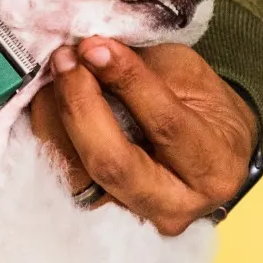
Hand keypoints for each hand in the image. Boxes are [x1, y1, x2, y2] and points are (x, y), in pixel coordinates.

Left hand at [30, 39, 258, 234]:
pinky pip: (62, 177)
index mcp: (213, 167)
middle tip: (66, 60)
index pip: (164, 125)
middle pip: (111, 163)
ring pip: (76, 175)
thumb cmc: (203, 108)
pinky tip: (49, 101)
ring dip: (54, 118)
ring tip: (55, 75)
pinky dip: (49, 136)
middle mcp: (175, 205)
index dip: (125, 81)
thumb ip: (142, 68)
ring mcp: (133, 217)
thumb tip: (89, 51)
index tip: (94, 46)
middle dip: (79, 105)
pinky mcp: (100, 216)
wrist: (209, 152)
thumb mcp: (188, 76)